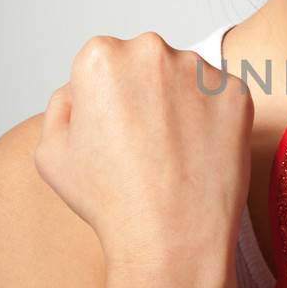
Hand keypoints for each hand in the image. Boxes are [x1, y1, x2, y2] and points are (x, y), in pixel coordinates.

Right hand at [34, 31, 253, 272]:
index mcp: (101, 57)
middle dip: (145, 94)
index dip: (106, 100)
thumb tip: (80, 89)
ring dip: (181, 104)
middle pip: (146, 64)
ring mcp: (200, 70)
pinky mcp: (236, 93)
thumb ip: (60, 105)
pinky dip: (213, 121)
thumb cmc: (110, 200)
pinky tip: (199, 155)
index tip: (114, 132)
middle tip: (145, 144)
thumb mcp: (50, 152)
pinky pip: (221, 99)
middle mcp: (151, 50)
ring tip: (174, 155)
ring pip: (186, 79)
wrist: (171, 236)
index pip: (103, 63)